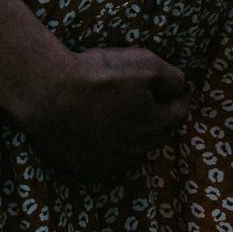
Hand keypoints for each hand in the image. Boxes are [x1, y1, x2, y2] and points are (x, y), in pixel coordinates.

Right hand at [18, 44, 193, 184]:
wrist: (49, 94)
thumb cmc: (97, 75)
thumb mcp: (145, 62)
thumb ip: (171, 76)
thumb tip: (182, 86)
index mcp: (154, 124)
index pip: (181, 113)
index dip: (183, 97)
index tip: (183, 88)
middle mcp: (137, 149)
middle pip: (159, 134)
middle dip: (163, 117)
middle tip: (158, 101)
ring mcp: (111, 163)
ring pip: (136, 151)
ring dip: (138, 135)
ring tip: (131, 118)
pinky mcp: (86, 169)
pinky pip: (108, 162)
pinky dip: (112, 149)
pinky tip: (104, 134)